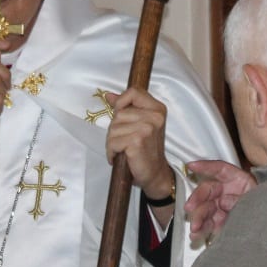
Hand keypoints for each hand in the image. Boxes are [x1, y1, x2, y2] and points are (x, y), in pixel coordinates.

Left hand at [104, 88, 174, 203]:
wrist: (155, 174)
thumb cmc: (146, 149)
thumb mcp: (139, 124)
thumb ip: (126, 107)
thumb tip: (109, 95)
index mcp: (158, 109)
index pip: (133, 92)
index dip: (121, 102)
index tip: (121, 115)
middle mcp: (155, 117)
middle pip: (119, 113)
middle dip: (115, 129)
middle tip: (125, 142)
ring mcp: (146, 128)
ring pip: (113, 128)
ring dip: (113, 142)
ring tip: (124, 150)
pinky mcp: (137, 141)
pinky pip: (113, 142)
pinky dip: (112, 152)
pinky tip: (120, 157)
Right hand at [183, 159, 255, 240]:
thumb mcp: (257, 199)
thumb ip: (240, 199)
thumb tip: (223, 201)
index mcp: (238, 180)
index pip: (220, 169)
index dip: (205, 167)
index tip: (191, 166)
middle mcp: (227, 191)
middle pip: (208, 191)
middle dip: (197, 199)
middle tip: (189, 208)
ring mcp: (223, 207)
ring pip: (206, 209)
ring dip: (198, 218)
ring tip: (194, 227)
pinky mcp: (221, 222)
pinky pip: (209, 224)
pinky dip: (201, 230)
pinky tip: (195, 234)